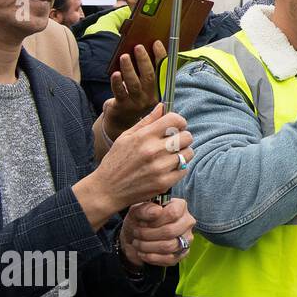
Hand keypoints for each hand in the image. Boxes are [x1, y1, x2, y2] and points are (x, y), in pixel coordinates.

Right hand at [76, 104, 193, 226]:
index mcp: (144, 136)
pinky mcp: (164, 182)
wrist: (107, 190)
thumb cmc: (116, 161)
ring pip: (188, 153)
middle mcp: (153, 151)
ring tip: (170, 156)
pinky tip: (168, 168)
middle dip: (182, 137)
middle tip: (173, 142)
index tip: (176, 126)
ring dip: (182, 153)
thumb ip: (146, 121)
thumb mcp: (126, 137)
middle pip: (187, 136)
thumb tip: (162, 106)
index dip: (179, 121)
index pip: (175, 120)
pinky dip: (179, 168)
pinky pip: (184, 169)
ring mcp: (160, 168)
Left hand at [105, 41, 166, 133]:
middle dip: (144, 60)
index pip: (162, 71)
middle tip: (138, 47)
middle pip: (149, 77)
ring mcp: (136, 103)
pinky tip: (115, 74)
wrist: (121, 121)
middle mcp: (149, 97)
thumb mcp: (142, 88)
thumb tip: (140, 51)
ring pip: (134, 84)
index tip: (156, 43)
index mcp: (157, 90)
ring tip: (124, 57)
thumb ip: (143, 73)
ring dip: (129, 69)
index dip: (160, 56)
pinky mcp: (122, 106)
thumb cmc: (132, 99)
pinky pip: (120, 92)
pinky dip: (117, 82)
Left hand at [122, 198, 195, 267]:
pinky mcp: (183, 253)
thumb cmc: (139, 221)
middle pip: (170, 231)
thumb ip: (145, 209)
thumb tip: (157, 211)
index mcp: (179, 206)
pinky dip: (151, 257)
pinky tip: (142, 253)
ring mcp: (187, 238)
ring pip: (168, 246)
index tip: (141, 223)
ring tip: (137, 243)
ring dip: (147, 246)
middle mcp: (187, 222)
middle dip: (147, 235)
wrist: (135, 239)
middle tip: (136, 233)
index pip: (173, 213)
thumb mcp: (136, 211)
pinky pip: (169, 259)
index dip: (154, 221)